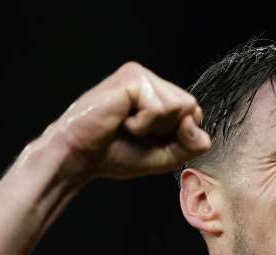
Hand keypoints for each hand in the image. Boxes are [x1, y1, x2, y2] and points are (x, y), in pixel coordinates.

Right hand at [36, 62, 211, 182]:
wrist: (79, 157)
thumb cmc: (115, 154)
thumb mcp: (165, 156)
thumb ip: (190, 144)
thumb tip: (196, 125)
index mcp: (158, 94)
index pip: (193, 113)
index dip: (179, 135)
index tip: (149, 140)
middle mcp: (151, 80)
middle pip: (190, 108)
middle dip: (168, 131)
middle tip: (135, 132)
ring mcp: (141, 75)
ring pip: (179, 107)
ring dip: (153, 127)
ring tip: (127, 125)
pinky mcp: (133, 77)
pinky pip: (160, 108)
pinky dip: (142, 124)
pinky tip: (121, 120)